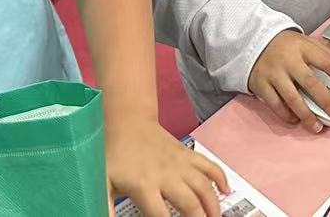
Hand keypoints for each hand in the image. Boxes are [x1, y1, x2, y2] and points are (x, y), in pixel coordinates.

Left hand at [104, 116, 225, 216]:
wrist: (127, 122)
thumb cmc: (113, 155)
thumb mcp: (102, 183)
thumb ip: (104, 207)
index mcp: (144, 185)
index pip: (161, 216)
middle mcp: (166, 175)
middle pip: (190, 203)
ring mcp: (180, 163)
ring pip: (204, 186)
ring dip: (214, 205)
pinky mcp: (188, 154)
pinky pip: (210, 166)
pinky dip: (221, 178)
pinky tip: (227, 191)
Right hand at [248, 31, 329, 133]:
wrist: (253, 40)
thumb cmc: (285, 45)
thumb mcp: (306, 41)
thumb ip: (324, 52)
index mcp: (303, 47)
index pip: (328, 62)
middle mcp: (289, 60)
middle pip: (311, 83)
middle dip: (327, 102)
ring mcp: (274, 73)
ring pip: (293, 98)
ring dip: (307, 115)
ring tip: (318, 127)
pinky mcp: (261, 84)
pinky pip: (275, 104)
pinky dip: (286, 115)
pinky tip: (295, 120)